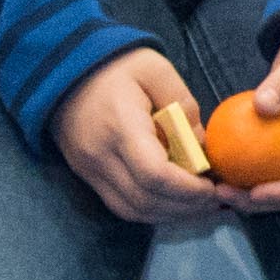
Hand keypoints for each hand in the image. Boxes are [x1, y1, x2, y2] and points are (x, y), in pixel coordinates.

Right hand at [48, 45, 235, 229]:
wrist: (63, 70)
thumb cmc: (115, 65)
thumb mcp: (156, 68)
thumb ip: (184, 104)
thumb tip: (203, 145)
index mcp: (121, 126)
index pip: (155, 174)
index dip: (188, 189)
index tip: (214, 186)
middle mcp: (100, 156)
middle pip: (146, 200)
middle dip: (186, 206)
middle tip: (216, 199)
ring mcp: (89, 169)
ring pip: (132, 210)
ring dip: (169, 214)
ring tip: (199, 204)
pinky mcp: (87, 175)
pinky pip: (120, 205)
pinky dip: (150, 210)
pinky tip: (173, 201)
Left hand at [233, 9, 279, 213]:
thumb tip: (260, 108)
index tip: (257, 190)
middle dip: (260, 200)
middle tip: (223, 192)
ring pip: (274, 176)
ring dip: (246, 188)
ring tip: (214, 183)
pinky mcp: (279, 129)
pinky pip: (260, 153)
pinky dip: (239, 162)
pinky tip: (212, 159)